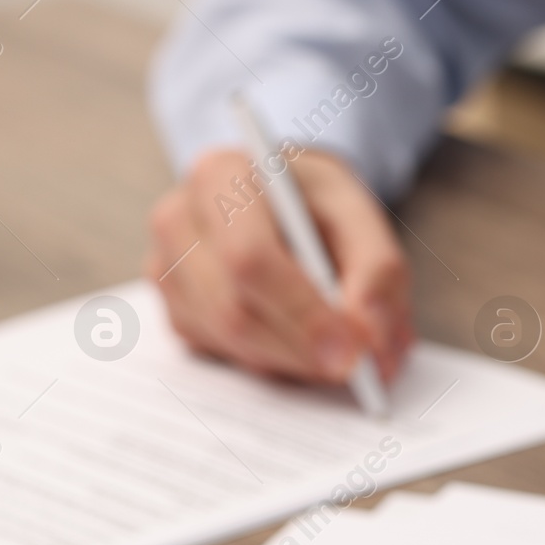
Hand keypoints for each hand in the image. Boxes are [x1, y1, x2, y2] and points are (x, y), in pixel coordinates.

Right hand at [145, 147, 411, 384]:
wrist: (278, 200)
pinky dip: (274, 362)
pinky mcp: (175, 312)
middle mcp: (179, 221)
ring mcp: (167, 271)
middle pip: (234, 311)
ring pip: (231, 343)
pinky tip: (300, 343)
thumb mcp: (359, 214)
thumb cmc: (313, 203)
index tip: (351, 352)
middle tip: (358, 369)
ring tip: (340, 353)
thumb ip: (377, 271)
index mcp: (219, 176)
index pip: (250, 258)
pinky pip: (225, 356)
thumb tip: (370, 340)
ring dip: (293, 361)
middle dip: (303, 350)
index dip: (302, 312)